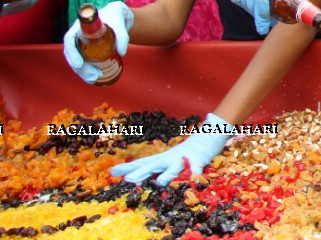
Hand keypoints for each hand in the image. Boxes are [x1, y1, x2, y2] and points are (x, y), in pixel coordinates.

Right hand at [63, 2, 132, 82]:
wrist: (117, 15)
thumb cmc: (116, 15)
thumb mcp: (120, 21)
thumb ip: (122, 35)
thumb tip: (122, 53)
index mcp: (81, 25)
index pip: (69, 39)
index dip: (72, 53)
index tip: (78, 64)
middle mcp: (77, 35)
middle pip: (72, 53)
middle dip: (80, 68)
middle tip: (93, 76)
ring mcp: (81, 43)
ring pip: (77, 59)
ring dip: (83, 71)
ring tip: (94, 79)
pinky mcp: (87, 49)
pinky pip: (84, 61)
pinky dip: (88, 69)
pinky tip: (96, 77)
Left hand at [110, 114, 230, 184]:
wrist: (208, 137)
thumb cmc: (185, 153)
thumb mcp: (168, 160)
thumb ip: (155, 168)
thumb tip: (134, 175)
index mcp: (162, 159)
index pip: (143, 163)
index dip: (129, 167)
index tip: (112, 171)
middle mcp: (170, 158)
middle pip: (154, 165)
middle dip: (142, 172)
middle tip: (128, 180)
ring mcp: (184, 159)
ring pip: (174, 167)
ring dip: (168, 174)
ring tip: (159, 183)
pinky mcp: (199, 160)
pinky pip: (196, 169)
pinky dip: (194, 174)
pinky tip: (192, 180)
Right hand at [229, 0, 304, 35]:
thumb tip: (303, 0)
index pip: (260, 3)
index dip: (263, 18)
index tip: (265, 27)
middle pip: (252, 6)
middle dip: (260, 15)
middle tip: (270, 18)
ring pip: (244, 3)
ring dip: (253, 10)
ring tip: (263, 9)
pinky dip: (244, 3)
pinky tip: (252, 2)